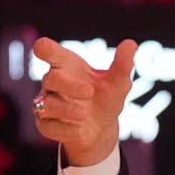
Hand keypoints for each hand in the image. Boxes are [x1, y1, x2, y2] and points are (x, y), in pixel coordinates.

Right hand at [31, 37, 137, 166]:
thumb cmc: (105, 98)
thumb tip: (130, 44)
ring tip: (85, 114)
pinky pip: (49, 126)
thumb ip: (122, 65)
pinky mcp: (46, 125)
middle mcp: (53, 84)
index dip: (45, 49)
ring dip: (67, 109)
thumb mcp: (118, 83)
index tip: (43, 47)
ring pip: (47, 104)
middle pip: (50, 78)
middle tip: (90, 91)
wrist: (102, 130)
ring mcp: (47, 104)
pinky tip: (79, 128)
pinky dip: (66, 129)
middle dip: (70, 85)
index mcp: (66, 66)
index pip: (50, 52)